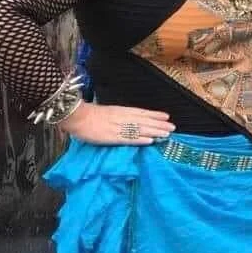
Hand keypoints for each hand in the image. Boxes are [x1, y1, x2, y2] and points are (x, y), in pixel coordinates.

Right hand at [59, 102, 174, 145]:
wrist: (78, 116)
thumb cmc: (90, 115)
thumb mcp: (108, 112)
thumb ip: (119, 116)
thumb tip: (128, 120)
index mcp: (122, 111)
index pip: (142, 112)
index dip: (155, 115)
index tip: (167, 117)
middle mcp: (123, 117)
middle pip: (145, 121)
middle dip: (159, 124)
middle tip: (173, 127)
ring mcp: (119, 127)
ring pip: (140, 129)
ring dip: (155, 132)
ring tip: (166, 134)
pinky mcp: (112, 137)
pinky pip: (128, 139)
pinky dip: (140, 140)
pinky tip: (150, 141)